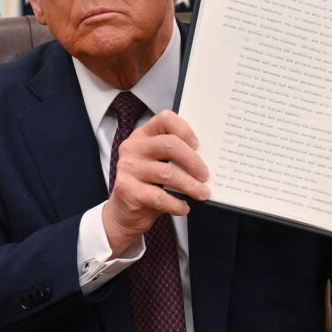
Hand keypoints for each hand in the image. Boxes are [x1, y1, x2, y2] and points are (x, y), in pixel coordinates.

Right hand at [102, 111, 209, 254]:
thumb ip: (174, 157)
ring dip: (190, 185)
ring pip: (167, 173)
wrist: (125, 212)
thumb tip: (206, 160)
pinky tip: (183, 207)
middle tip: (205, 175)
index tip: (197, 145)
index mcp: (143, 136)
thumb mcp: (158, 164)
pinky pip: (159, 196)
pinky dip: (176, 204)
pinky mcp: (127, 189)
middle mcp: (133, 148)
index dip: (184, 130)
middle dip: (193, 161)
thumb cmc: (148, 185)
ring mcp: (128, 168)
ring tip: (202, 194)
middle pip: (169, 144)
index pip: (164, 119)